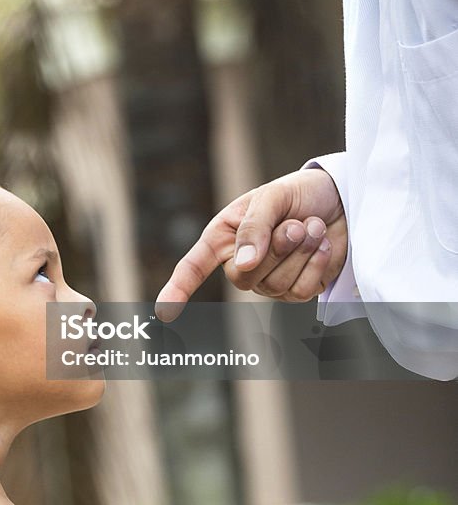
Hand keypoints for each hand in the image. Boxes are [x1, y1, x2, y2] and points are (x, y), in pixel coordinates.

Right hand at [155, 168, 347, 320]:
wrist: (340, 201)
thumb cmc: (298, 194)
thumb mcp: (271, 197)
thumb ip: (254, 227)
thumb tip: (244, 266)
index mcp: (224, 237)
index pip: (194, 267)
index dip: (178, 289)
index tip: (164, 311)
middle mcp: (242, 264)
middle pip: (243, 277)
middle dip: (275, 248)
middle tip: (295, 223)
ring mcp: (269, 282)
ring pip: (276, 285)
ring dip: (300, 251)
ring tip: (311, 226)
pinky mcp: (298, 291)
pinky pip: (301, 290)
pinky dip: (316, 264)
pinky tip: (321, 243)